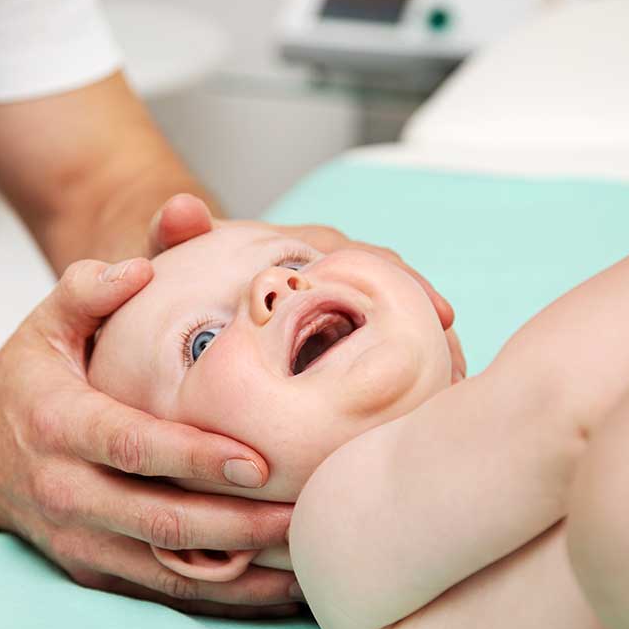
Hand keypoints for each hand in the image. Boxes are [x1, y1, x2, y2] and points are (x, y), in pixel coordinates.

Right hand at [0, 258, 301, 617]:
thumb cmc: (22, 383)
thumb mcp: (41, 325)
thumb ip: (86, 290)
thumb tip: (140, 268)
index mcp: (58, 424)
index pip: (132, 446)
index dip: (194, 457)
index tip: (258, 462)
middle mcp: (66, 491)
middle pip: (160, 521)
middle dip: (236, 526)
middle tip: (303, 516)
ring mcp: (79, 540)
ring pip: (167, 571)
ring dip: (238, 577)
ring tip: (303, 565)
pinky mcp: (93, 570)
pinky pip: (163, 592)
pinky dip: (219, 597)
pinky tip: (273, 590)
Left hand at [149, 194, 466, 381]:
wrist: (168, 300)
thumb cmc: (173, 277)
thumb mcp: (168, 258)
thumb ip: (172, 235)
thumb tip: (182, 209)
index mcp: (303, 250)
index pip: (365, 258)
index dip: (404, 283)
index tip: (437, 314)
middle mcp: (328, 277)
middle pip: (396, 296)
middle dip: (430, 329)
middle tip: (460, 370)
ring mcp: (333, 315)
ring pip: (392, 331)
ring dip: (426, 359)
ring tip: (454, 398)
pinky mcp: (328, 350)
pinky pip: (372, 361)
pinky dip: (399, 382)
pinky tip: (417, 420)